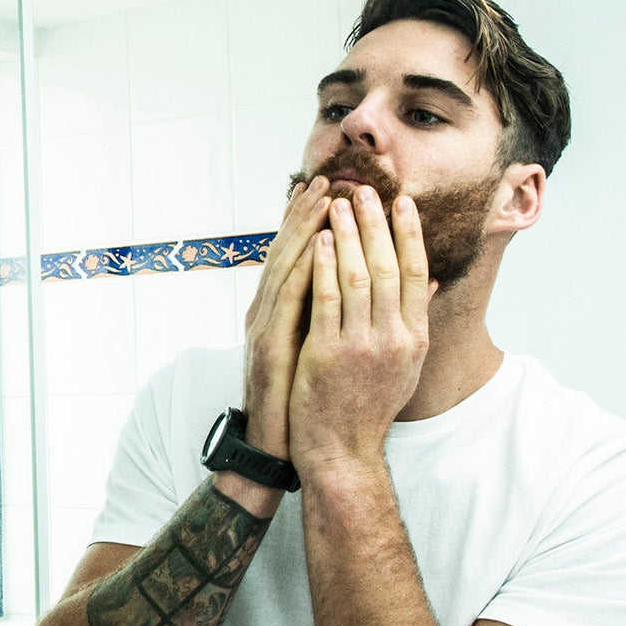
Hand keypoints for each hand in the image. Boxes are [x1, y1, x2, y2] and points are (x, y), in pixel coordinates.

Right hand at [241, 176, 331, 457]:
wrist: (279, 447)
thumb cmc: (300, 402)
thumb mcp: (316, 352)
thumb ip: (330, 319)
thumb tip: (360, 292)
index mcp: (280, 314)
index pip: (297, 259)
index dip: (310, 223)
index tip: (329, 190)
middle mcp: (267, 313)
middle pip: (287, 254)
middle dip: (306, 214)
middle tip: (324, 178)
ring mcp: (265, 327)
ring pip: (285, 267)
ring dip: (302, 229)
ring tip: (320, 197)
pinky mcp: (270, 346)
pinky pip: (288, 299)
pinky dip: (300, 266)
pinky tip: (314, 244)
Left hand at [288, 187, 432, 477]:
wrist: (343, 450)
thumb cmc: (369, 405)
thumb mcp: (405, 365)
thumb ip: (414, 321)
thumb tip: (429, 281)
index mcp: (414, 337)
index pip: (416, 273)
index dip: (409, 234)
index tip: (402, 201)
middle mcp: (395, 339)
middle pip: (389, 267)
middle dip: (377, 224)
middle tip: (365, 190)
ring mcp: (362, 346)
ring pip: (360, 277)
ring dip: (350, 235)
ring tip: (339, 203)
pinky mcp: (330, 355)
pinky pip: (327, 300)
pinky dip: (325, 266)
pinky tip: (320, 240)